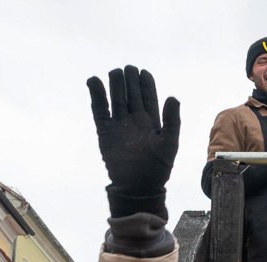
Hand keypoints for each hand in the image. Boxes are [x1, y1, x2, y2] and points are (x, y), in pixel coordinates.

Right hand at [87, 65, 179, 218]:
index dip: (146, 84)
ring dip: (115, 85)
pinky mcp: (105, 131)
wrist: (137, 187)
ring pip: (116, 99)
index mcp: (151, 122)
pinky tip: (93, 81)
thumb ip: (172, 120)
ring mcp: (119, 125)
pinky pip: (99, 110)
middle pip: (131, 94)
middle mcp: (134, 121)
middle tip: (128, 68)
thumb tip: (172, 96)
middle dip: (130, 80)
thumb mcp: (170, 144)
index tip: (143, 72)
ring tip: (115, 73)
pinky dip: (96, 96)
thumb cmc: (157, 169)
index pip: (148, 97)